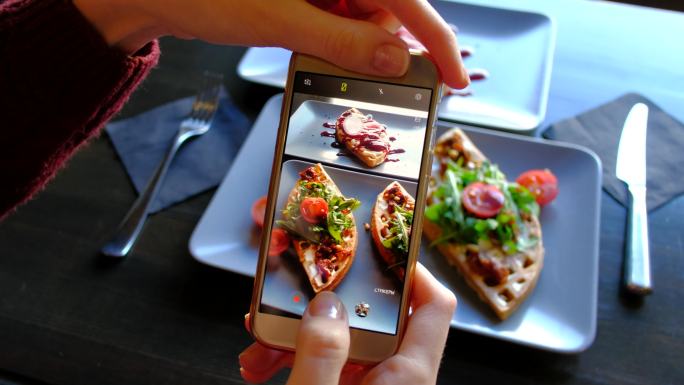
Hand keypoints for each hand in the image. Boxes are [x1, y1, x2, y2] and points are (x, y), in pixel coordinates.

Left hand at [73, 0, 467, 87]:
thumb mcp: (280, 20)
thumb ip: (344, 40)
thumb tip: (398, 58)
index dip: (436, 39)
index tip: (455, 76)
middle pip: (388, 7)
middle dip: (388, 46)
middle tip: (386, 83)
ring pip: (363, 16)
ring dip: (358, 47)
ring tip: (326, 61)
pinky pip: (336, 18)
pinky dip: (335, 40)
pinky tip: (315, 49)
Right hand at [240, 262, 456, 383]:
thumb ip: (322, 354)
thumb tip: (327, 305)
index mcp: (408, 378)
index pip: (433, 305)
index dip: (411, 266)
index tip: (371, 244)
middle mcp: (396, 380)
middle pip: (372, 319)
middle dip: (323, 307)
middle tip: (284, 300)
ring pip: (341, 342)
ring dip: (296, 336)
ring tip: (256, 349)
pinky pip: (326, 368)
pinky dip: (294, 360)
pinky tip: (261, 367)